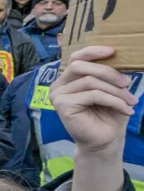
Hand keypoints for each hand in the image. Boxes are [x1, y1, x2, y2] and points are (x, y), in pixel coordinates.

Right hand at [53, 45, 134, 190]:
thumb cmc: (108, 113)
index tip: (113, 51)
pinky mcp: (62, 106)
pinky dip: (113, 101)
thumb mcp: (111, 88)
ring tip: (131, 101)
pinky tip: (126, 109)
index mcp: (68, 78)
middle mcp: (58, 85)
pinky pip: (92, 95)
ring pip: (90, 82)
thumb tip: (119, 55)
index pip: (76, 57)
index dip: (94, 51)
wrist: (105, 140)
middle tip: (128, 83)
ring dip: (115, 90)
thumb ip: (109, 73)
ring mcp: (58, 95)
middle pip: (82, 66)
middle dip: (109, 72)